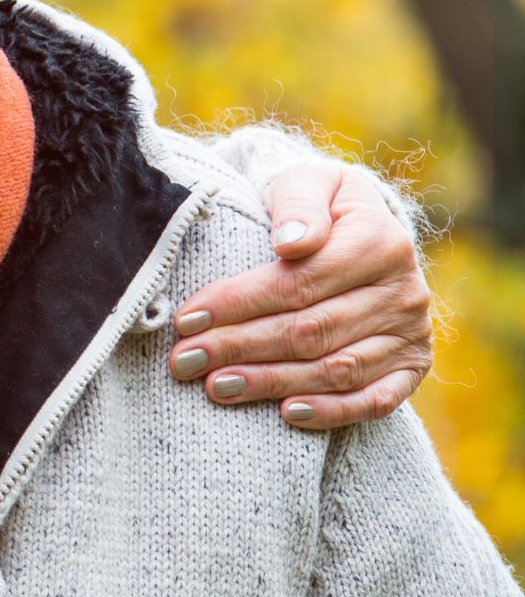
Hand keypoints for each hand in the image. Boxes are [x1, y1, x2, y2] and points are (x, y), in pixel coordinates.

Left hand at [168, 162, 433, 429]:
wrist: (358, 226)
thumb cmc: (317, 206)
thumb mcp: (307, 182)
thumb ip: (297, 206)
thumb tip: (291, 243)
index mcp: (380, 242)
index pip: (299, 283)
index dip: (238, 303)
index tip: (187, 318)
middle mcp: (403, 292)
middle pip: (310, 330)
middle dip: (240, 347)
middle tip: (185, 361)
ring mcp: (411, 334)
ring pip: (336, 369)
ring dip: (271, 382)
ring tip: (215, 386)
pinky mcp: (411, 367)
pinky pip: (375, 400)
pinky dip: (331, 412)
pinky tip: (285, 414)